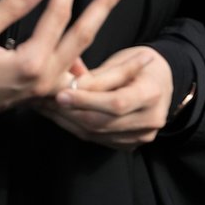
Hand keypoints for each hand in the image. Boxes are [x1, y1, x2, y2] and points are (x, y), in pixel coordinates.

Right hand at [0, 0, 130, 125]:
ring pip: (85, 54)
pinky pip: (77, 73)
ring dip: (103, 31)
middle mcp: (47, 77)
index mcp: (30, 62)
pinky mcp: (48, 93)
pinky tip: (100, 44)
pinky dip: (91, 57)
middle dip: (104, 6)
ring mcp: (51, 88)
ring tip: (120, 13)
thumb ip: (9, 8)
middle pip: (84, 35)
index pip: (58, 15)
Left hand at [37, 46, 173, 149]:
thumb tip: (70, 86)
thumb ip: (98, 76)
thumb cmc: (141, 64)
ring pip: (95, 134)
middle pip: (102, 122)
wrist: (160, 81)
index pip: (116, 103)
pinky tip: (61, 116)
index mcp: (153, 94)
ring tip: (46, 106)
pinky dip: (75, 127)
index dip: (86, 101)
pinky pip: (97, 139)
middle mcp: (151, 119)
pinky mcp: (130, 144)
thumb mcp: (124, 60)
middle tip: (44, 100)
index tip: (61, 94)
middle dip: (70, 112)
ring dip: (67, 121)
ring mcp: (142, 135)